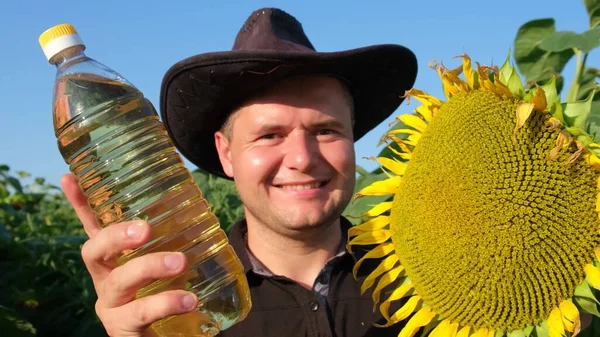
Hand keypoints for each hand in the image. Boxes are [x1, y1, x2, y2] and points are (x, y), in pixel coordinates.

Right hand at [62, 173, 197, 336]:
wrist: (173, 334)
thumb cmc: (168, 291)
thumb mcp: (170, 258)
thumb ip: (175, 235)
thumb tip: (195, 198)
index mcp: (113, 259)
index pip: (92, 226)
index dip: (79, 203)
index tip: (69, 177)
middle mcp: (105, 279)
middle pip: (93, 252)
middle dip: (115, 237)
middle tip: (145, 229)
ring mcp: (111, 306)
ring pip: (118, 282)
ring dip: (149, 267)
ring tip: (180, 262)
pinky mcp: (124, 329)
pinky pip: (140, 314)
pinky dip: (166, 303)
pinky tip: (189, 298)